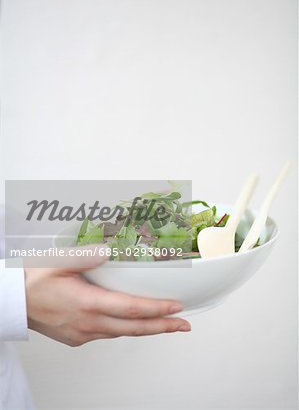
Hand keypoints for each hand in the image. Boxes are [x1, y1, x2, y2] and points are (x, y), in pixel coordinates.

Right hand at [25, 247, 190, 346]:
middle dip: (162, 327)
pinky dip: (126, 329)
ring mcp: (84, 333)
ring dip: (147, 329)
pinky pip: (108, 334)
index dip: (156, 309)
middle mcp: (88, 323)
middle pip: (134, 328)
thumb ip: (86, 256)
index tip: (176, 307)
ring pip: (122, 334)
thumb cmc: (35, 282)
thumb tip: (109, 251)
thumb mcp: (59, 262)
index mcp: (87, 303)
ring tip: (166, 324)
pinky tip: (133, 322)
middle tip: (184, 325)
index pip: (130, 309)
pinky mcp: (79, 338)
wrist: (15, 303)